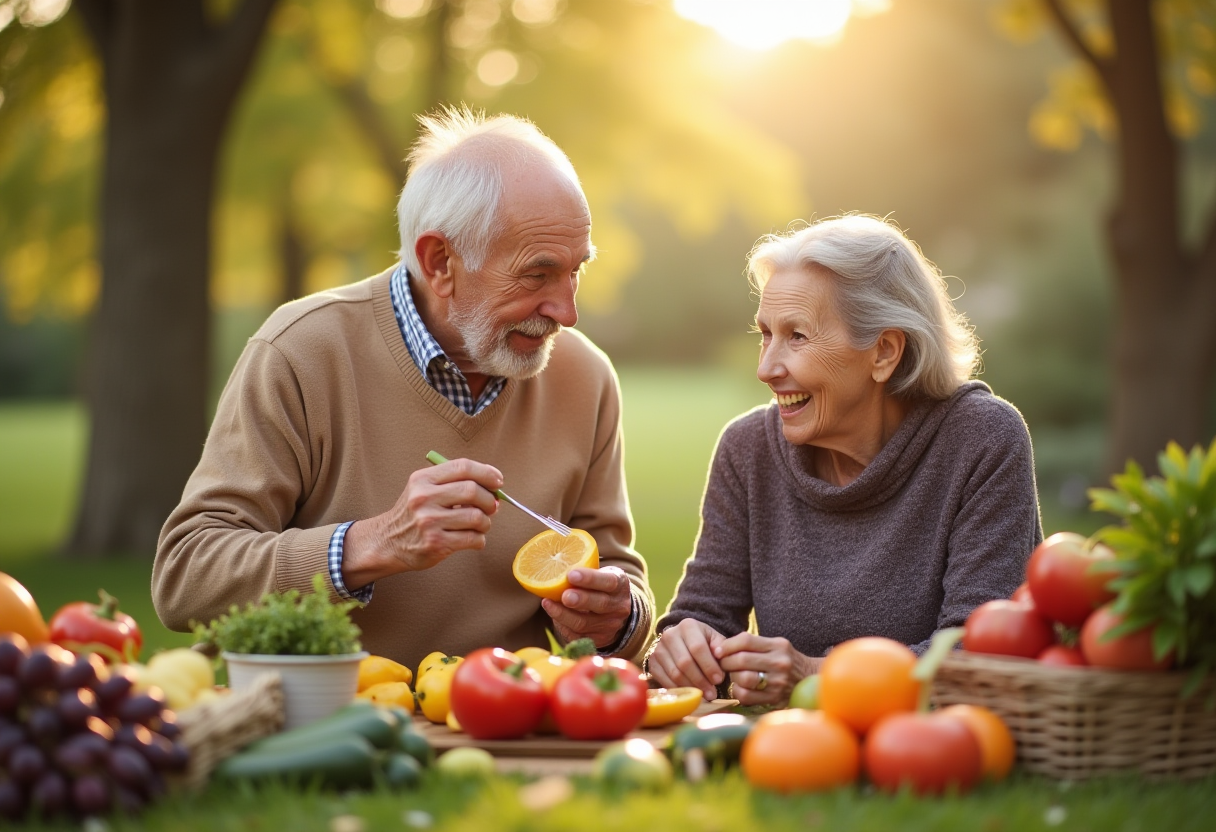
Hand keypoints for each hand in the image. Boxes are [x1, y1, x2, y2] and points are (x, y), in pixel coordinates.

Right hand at [341, 457, 502, 586]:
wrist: (387, 541)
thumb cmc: (413, 514)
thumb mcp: (423, 488)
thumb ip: (453, 483)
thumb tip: (494, 487)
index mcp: (423, 479)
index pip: (463, 467)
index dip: (486, 472)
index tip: (498, 481)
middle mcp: (424, 498)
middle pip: (472, 491)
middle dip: (489, 499)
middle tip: (492, 506)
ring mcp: (429, 522)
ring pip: (476, 517)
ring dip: (486, 522)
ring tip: (480, 525)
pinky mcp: (436, 544)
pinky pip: (473, 539)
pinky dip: (480, 539)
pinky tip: (473, 539)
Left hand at [541, 566, 632, 650]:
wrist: (615, 611)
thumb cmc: (601, 586)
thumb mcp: (602, 574)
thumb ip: (586, 569)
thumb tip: (555, 559)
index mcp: (620, 585)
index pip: (609, 581)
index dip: (590, 579)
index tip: (571, 574)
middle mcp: (619, 607)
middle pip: (600, 604)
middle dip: (580, 599)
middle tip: (564, 595)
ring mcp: (609, 626)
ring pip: (584, 623)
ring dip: (563, 614)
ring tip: (548, 603)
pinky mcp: (597, 640)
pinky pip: (577, 635)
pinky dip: (562, 624)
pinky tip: (552, 613)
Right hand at [646, 618, 726, 699]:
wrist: (684, 641)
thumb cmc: (704, 642)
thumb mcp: (715, 639)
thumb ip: (721, 646)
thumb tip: (719, 654)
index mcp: (688, 626)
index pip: (697, 648)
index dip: (709, 666)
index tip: (718, 680)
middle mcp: (670, 634)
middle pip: (685, 662)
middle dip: (700, 680)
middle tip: (712, 693)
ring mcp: (658, 649)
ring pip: (675, 673)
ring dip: (691, 688)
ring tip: (704, 696)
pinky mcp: (652, 662)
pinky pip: (664, 680)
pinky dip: (678, 690)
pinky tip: (690, 695)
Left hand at [714, 633, 815, 705]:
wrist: (810, 679)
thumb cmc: (786, 660)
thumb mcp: (776, 646)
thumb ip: (754, 644)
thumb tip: (722, 648)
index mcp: (778, 645)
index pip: (746, 640)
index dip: (727, 645)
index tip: (718, 650)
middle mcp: (779, 662)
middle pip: (742, 659)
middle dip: (726, 661)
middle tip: (722, 663)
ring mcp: (778, 682)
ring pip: (743, 678)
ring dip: (732, 677)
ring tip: (734, 675)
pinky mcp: (775, 698)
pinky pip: (747, 696)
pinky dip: (738, 691)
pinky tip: (740, 687)